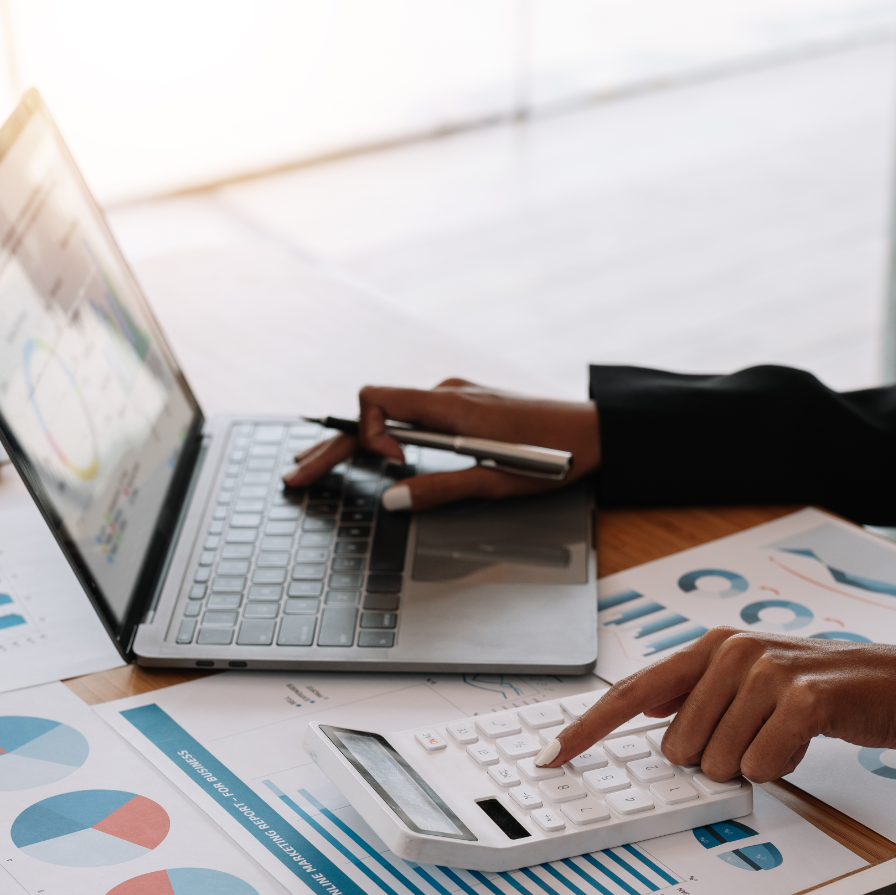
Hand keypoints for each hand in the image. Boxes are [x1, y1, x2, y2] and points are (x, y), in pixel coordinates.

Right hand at [283, 380, 600, 510]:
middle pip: (372, 413)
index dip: (367, 434)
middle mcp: (446, 394)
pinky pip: (411, 416)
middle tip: (297, 475)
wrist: (598, 432)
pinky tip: (370, 455)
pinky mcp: (464, 407)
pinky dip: (383, 435)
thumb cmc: (556, 456)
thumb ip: (441, 489)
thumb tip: (391, 500)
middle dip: (333, 446)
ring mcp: (454, 398)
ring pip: (389, 415)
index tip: (391, 468)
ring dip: (354, 441)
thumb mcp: (497, 483)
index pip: (377, 400)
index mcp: (450, 407)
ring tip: (318, 466)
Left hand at [538, 628, 895, 783]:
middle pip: (678, 747)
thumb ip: (696, 693)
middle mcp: (731, 651)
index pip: (631, 692)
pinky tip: (803, 742)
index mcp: (711, 647)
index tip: (552, 756)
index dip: (588, 728)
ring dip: (752, 765)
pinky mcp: (802, 697)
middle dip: (715, 760)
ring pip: (716, 763)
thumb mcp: (753, 681)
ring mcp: (766, 671)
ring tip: (785, 736)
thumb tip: (644, 709)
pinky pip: (760, 765)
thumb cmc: (827, 689)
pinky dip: (781, 768)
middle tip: (759, 737)